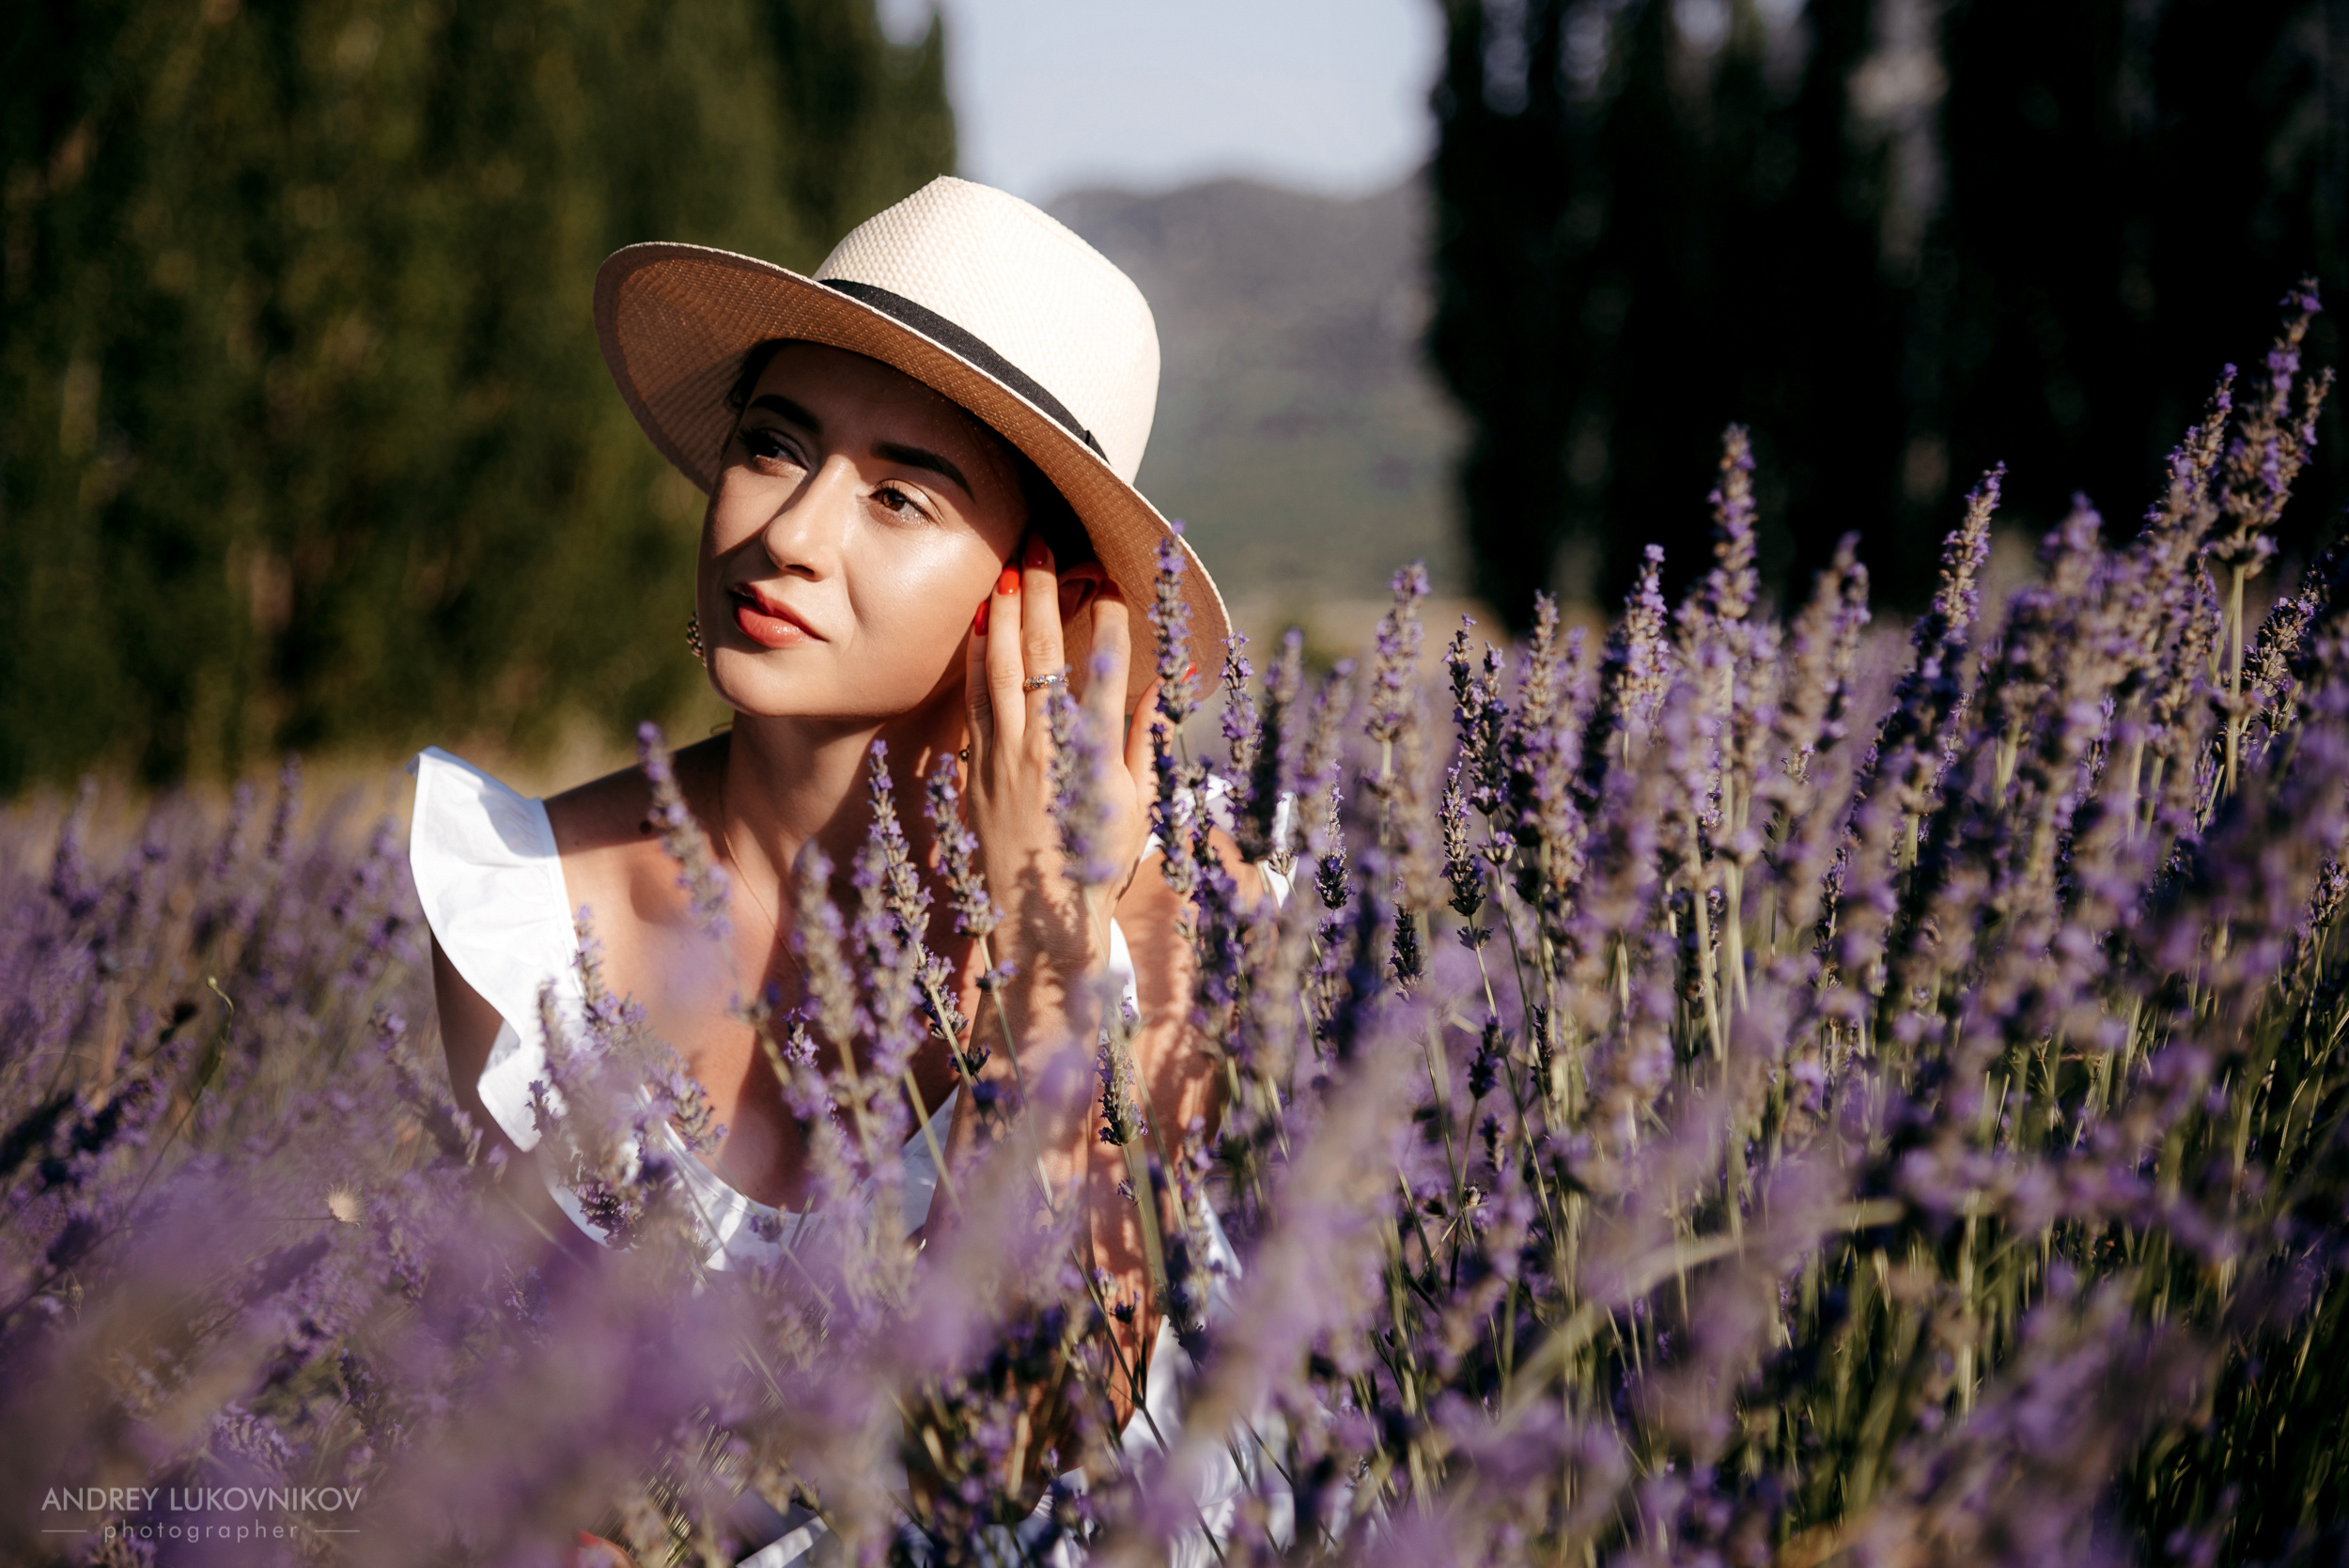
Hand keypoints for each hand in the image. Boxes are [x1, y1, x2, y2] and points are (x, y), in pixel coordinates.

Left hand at [961, 533, 1157, 987]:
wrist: (1038, 926)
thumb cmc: (1096, 869)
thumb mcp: (1139, 807)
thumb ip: (1144, 740)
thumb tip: (1162, 684)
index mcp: (1095, 760)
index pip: (1104, 672)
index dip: (1106, 621)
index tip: (1108, 582)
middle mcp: (1047, 751)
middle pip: (1043, 655)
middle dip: (1044, 593)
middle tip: (1043, 545)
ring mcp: (1005, 759)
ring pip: (1000, 670)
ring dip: (1004, 614)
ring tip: (1008, 568)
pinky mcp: (976, 770)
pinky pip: (973, 701)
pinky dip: (976, 658)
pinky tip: (979, 624)